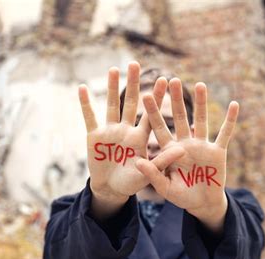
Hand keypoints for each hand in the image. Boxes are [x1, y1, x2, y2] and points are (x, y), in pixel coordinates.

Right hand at [79, 62, 183, 219]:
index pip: (150, 114)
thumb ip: (164, 161)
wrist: (111, 189)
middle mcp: (126, 130)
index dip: (155, 98)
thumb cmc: (132, 183)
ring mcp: (110, 131)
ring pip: (111, 105)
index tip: (163, 79)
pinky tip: (82, 88)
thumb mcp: (149, 173)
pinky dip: (85, 104)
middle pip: (130, 103)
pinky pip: (89, 117)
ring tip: (114, 69)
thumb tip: (183, 149)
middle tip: (135, 63)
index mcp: (140, 137)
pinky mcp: (94, 137)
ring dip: (112, 88)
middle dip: (132, 84)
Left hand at [135, 79, 238, 232]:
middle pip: (180, 117)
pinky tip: (234, 104)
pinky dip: (230, 120)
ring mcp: (202, 146)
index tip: (146, 94)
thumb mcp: (164, 187)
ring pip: (201, 120)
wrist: (202, 204)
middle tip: (172, 79)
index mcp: (170, 150)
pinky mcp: (217, 152)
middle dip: (176, 100)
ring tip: (199, 84)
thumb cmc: (181, 196)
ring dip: (201, 103)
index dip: (153, 112)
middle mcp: (185, 143)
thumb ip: (153, 174)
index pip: (159, 127)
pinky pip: (224, 134)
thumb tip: (137, 162)